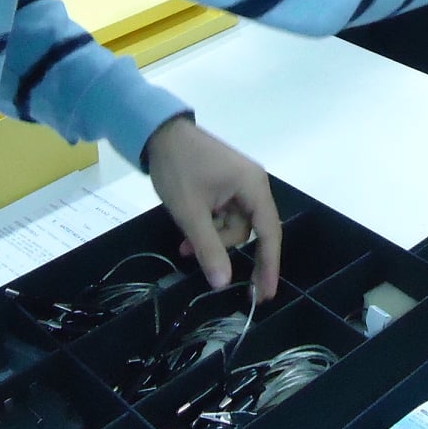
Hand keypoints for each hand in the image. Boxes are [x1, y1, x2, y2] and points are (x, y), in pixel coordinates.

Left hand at [143, 115, 281, 299]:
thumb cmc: (178, 169)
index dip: (269, 265)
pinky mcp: (225, 183)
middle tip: (210, 272)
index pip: (269, 232)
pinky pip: (224, 214)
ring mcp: (239, 183)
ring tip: (184, 245)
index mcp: (253, 186)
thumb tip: (223, 284)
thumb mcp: (191, 213)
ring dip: (211, 237)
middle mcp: (253, 184)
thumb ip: (209, 248)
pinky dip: (208, 226)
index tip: (264, 294)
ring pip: (233, 224)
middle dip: (224, 248)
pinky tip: (187, 233)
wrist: (158, 133)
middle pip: (248, 230)